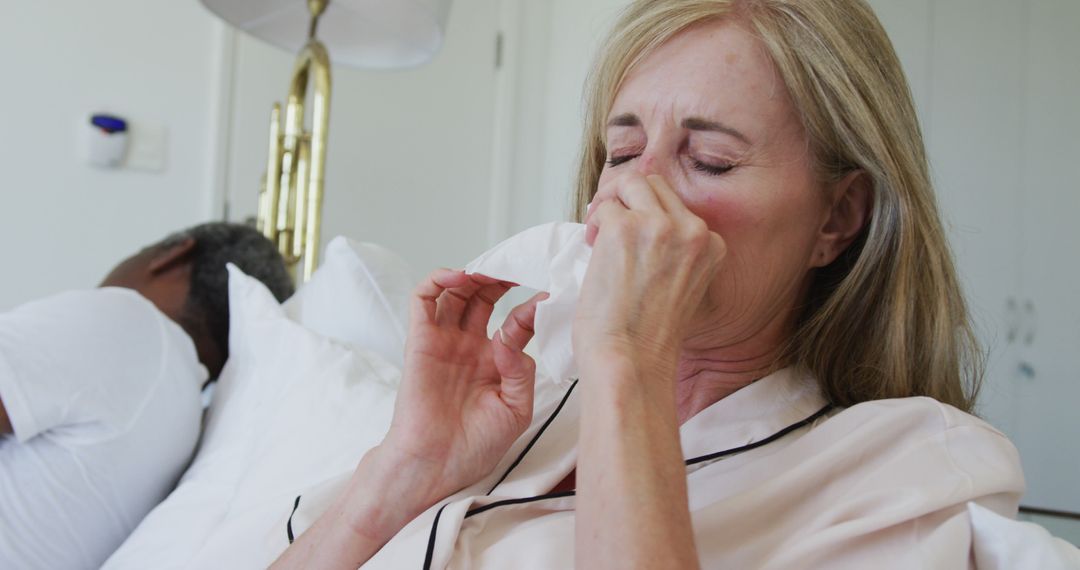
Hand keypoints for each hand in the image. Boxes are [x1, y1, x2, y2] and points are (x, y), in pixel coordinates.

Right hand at [380, 269, 545, 505]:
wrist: (437, 465)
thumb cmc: (475, 445)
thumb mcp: (515, 409)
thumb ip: (522, 372)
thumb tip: (514, 336)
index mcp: (495, 361)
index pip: (516, 321)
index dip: (533, 306)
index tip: (551, 296)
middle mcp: (469, 346)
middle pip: (484, 297)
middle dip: (501, 278)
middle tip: (519, 266)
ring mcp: (444, 341)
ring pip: (455, 292)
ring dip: (472, 274)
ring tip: (490, 270)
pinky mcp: (420, 340)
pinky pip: (422, 300)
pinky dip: (438, 280)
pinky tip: (460, 277)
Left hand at [575, 173, 726, 380]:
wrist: (631, 360)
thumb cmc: (648, 336)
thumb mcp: (681, 286)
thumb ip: (673, 253)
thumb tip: (640, 225)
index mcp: (712, 246)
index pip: (678, 207)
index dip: (648, 216)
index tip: (633, 240)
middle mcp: (693, 231)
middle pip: (656, 185)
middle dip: (628, 200)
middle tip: (608, 227)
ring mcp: (660, 226)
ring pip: (632, 182)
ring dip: (611, 202)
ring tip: (598, 232)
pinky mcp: (625, 228)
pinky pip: (604, 206)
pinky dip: (594, 223)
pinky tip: (592, 248)